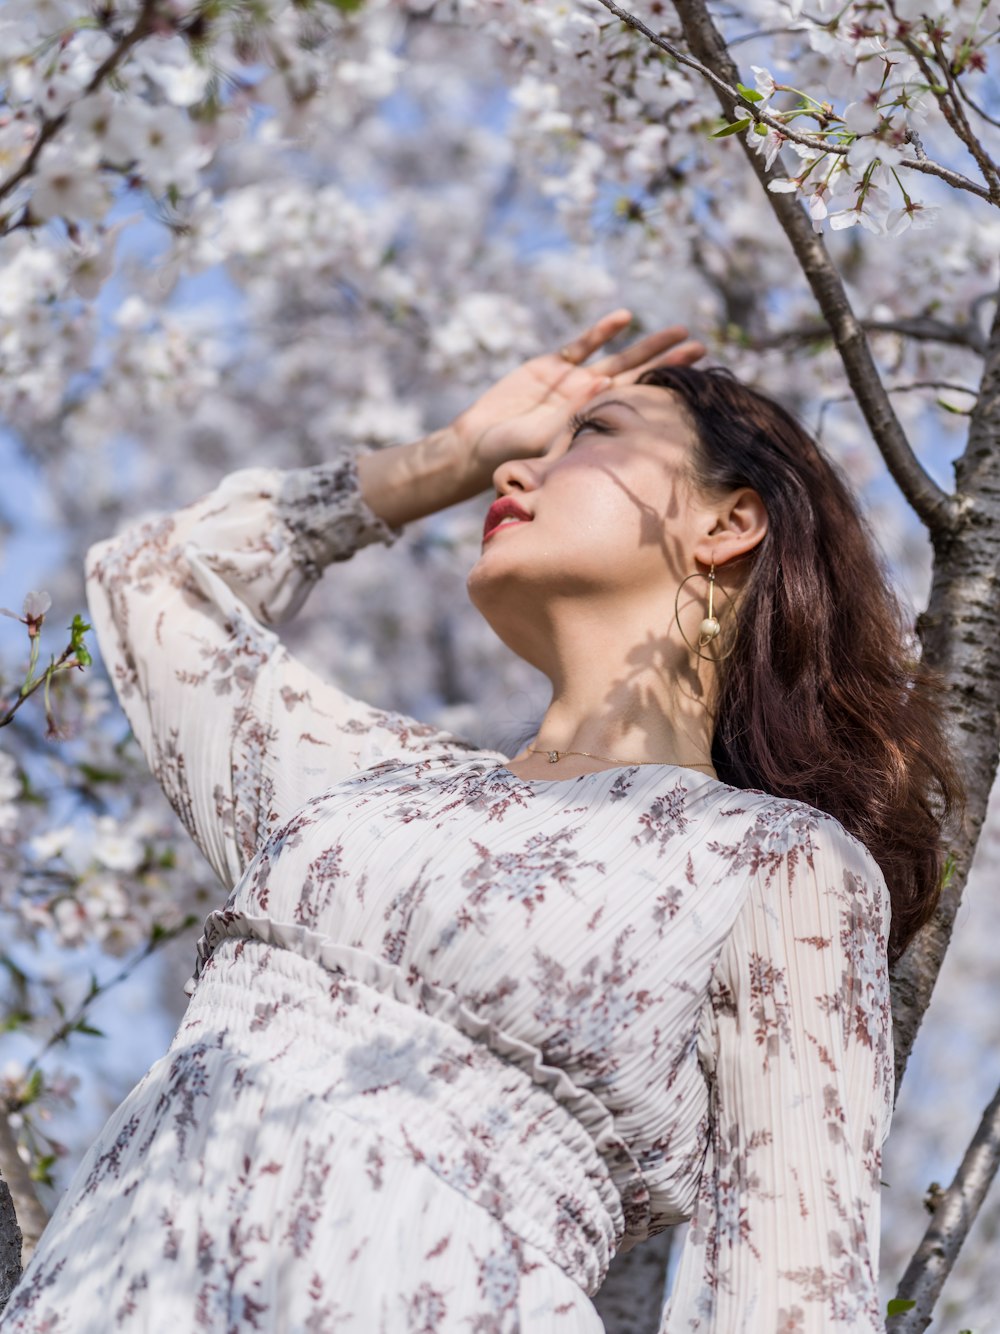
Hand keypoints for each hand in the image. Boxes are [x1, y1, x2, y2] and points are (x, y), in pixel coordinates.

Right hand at [452, 309, 705, 485]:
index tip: (696, 381)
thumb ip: (574, 413)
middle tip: (701, 348)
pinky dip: (602, 332)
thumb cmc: (511, 454)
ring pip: (618, 359)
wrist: (477, 444)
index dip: (665, 390)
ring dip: (647, 345)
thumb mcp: (546, 439)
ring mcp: (572, 383)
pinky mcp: (551, 367)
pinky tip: (625, 318)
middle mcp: (590, 402)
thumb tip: (604, 384)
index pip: (638, 405)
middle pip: (637, 378)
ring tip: (679, 331)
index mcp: (595, 424)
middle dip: (667, 363)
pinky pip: (582, 346)